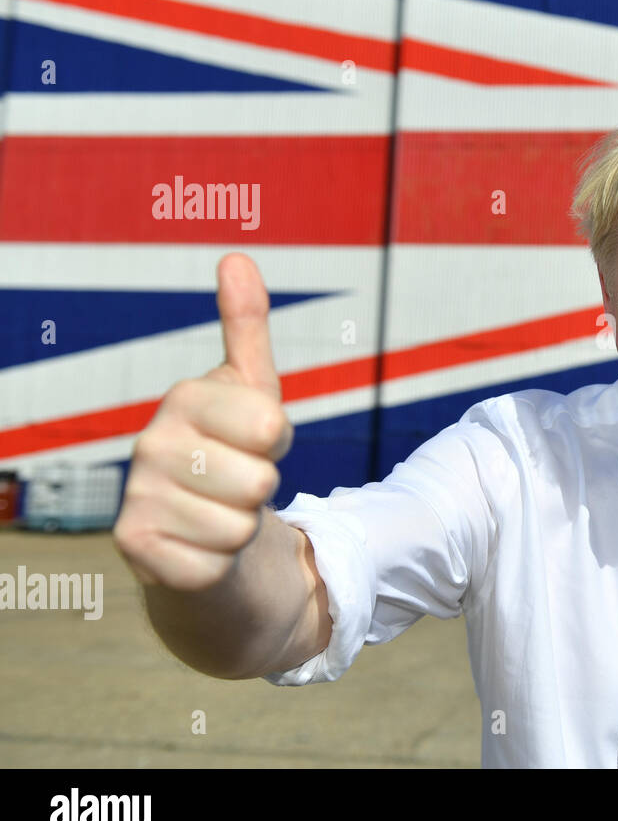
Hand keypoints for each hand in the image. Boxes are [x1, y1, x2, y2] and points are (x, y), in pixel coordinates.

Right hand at [112, 253, 293, 590]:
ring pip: (240, 526)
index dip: (279, 443)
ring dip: (242, 527)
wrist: (203, 531)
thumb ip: (247, 327)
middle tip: (237, 484)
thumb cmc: (236, 454)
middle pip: (260, 481)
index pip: (273, 427)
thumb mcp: (254, 391)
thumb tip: (236, 257)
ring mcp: (136, 497)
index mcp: (184, 397)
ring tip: (219, 512)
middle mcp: (149, 443)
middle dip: (262, 489)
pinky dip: (220, 562)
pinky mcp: (135, 549)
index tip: (258, 442)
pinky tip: (200, 547)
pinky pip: (215, 563)